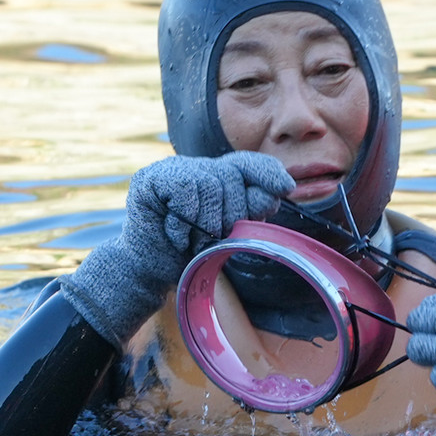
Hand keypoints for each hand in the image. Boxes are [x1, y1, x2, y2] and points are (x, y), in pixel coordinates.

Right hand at [61, 152, 294, 345]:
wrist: (151, 272)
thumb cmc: (191, 253)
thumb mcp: (229, 233)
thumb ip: (250, 209)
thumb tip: (280, 189)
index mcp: (217, 178)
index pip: (248, 163)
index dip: (268, 172)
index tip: (286, 188)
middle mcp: (196, 167)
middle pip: (232, 175)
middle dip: (232, 213)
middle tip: (212, 237)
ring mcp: (171, 169)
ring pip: (209, 183)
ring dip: (204, 222)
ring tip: (191, 238)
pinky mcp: (149, 179)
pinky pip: (185, 188)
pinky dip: (184, 218)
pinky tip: (174, 233)